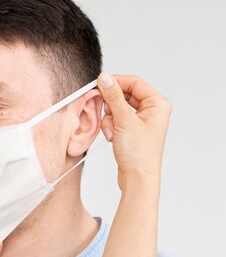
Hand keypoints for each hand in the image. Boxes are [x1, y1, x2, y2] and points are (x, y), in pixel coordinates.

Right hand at [97, 73, 171, 191]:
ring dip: (110, 118)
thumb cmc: (138, 153)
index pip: (135, 83)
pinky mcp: (132, 131)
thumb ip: (113, 97)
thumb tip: (105, 78)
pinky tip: (112, 137)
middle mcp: (152, 110)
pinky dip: (111, 126)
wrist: (138, 178)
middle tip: (103, 112)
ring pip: (118, 108)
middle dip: (112, 106)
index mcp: (157, 104)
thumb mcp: (124, 120)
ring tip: (112, 132)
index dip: (116, 83)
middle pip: (125, 95)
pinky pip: (117, 120)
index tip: (99, 84)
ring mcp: (142, 121)